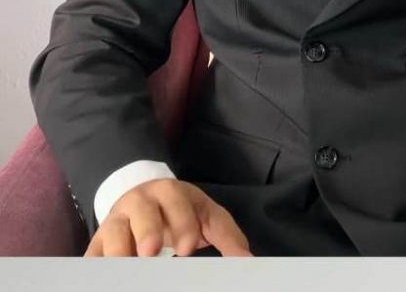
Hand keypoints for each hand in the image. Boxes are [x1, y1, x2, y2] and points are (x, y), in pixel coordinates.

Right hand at [84, 178, 253, 256]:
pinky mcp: (98, 242)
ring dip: (118, 252)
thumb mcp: (206, 216)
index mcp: (169, 193)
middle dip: (147, 231)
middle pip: (141, 214)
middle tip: (153, 253)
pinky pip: (92, 254)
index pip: (176, 204)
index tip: (188, 247)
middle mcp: (139, 203)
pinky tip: (103, 277)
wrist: (143, 197)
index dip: (182, 223)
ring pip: (111, 233)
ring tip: (127, 268)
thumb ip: (227, 237)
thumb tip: (248, 261)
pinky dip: (96, 267)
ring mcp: (116, 221)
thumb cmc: (179, 211)